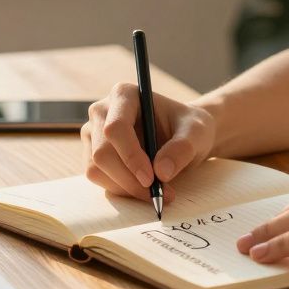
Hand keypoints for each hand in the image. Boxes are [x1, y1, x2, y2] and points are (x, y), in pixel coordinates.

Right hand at [81, 83, 216, 200]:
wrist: (183, 135)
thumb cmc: (188, 127)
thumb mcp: (196, 133)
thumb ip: (183, 148)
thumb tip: (161, 172)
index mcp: (124, 95)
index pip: (116, 128)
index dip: (130, 156)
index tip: (151, 179)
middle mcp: (102, 111)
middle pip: (102, 153)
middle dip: (129, 179)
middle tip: (159, 194)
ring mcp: (93, 133)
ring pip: (96, 169)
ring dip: (126, 188)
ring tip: (157, 192)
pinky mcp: (92, 154)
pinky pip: (98, 178)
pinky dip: (121, 190)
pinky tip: (143, 188)